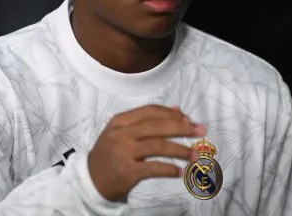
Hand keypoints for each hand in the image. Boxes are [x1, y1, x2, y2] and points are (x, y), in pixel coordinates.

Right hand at [87, 105, 206, 201]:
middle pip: (157, 127)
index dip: (172, 114)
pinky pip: (154, 168)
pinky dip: (170, 169)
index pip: (150, 111)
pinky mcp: (127, 172)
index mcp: (120, 121)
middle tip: (201, 131)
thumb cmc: (110, 154)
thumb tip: (178, 111)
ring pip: (159, 147)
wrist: (90, 180)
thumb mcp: (122, 132)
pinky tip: (180, 171)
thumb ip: (147, 121)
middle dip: (182, 128)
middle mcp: (121, 134)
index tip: (188, 119)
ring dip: (181, 150)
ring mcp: (123, 153)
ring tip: (195, 155)